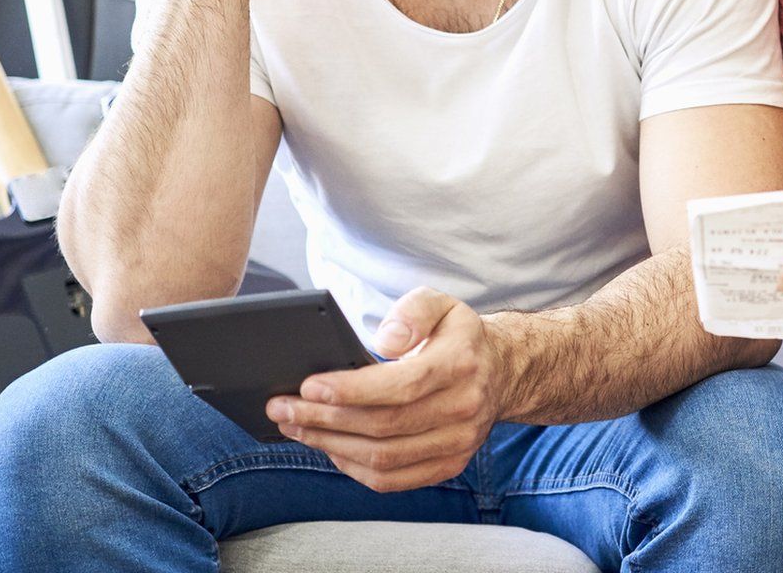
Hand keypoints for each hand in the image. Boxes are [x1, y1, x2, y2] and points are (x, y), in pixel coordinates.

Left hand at [266, 287, 499, 493]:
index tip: (307, 385)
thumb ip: (414, 311)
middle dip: (324, 418)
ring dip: (330, 445)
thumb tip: (386, 340)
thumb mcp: (442, 304)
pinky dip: (352, 467)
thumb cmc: (457, 336)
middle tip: (282, 407)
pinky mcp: (448, 466)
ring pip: (383, 458)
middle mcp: (464, 408)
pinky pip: (392, 479)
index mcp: (461, 365)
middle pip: (383, 426)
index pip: (400, 386)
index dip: (350, 390)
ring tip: (295, 426)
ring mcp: (458, 443)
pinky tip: (328, 447)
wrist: (500, 371)